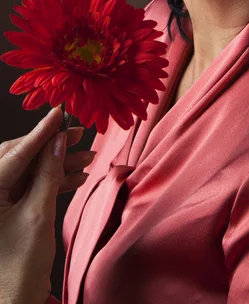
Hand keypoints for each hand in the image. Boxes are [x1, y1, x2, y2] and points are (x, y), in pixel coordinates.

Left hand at [0, 105, 94, 303]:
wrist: (14, 302)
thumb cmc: (20, 266)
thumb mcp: (38, 214)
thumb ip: (48, 175)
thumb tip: (58, 143)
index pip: (15, 154)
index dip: (40, 133)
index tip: (58, 114)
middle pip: (21, 158)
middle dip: (51, 146)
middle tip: (76, 135)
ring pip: (29, 171)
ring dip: (57, 164)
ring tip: (86, 157)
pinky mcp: (9, 210)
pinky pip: (31, 186)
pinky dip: (53, 180)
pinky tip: (77, 176)